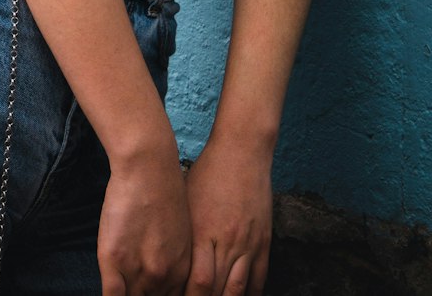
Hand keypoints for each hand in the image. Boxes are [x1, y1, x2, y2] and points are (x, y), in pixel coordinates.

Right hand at [98, 156, 191, 294]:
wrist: (149, 166)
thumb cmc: (165, 191)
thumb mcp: (180, 233)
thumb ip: (172, 261)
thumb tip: (160, 277)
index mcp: (182, 272)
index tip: (149, 291)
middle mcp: (162, 277)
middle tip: (137, 288)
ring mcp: (138, 270)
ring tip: (123, 282)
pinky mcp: (114, 260)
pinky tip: (110, 292)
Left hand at [182, 139, 272, 295]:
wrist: (242, 150)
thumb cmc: (208, 172)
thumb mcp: (185, 199)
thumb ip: (181, 233)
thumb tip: (168, 258)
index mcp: (202, 232)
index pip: (196, 282)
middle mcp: (225, 242)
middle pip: (216, 291)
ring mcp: (247, 243)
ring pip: (237, 290)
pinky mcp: (263, 241)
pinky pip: (258, 279)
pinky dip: (250, 295)